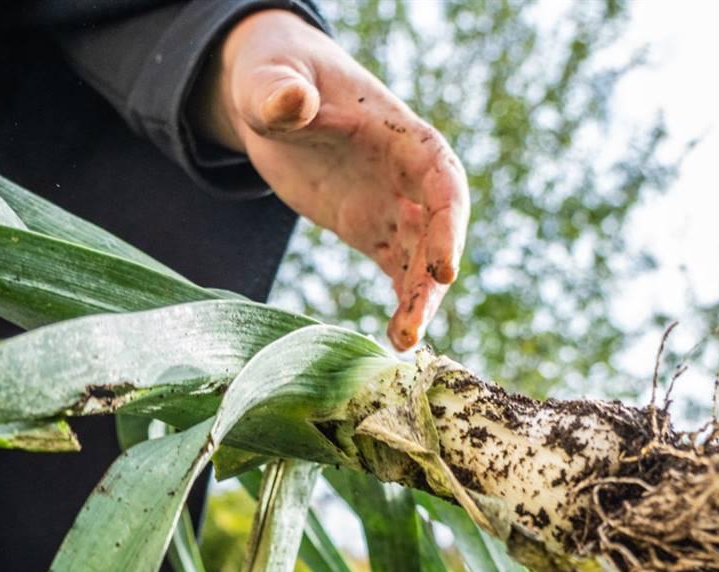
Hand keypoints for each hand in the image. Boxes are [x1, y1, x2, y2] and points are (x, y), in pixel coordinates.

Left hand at [200, 9, 468, 350]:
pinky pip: (398, 270)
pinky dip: (401, 302)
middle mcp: (408, 175)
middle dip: (432, 277)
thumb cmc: (275, 81)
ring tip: (403, 343)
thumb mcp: (270, 85)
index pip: (440, 179)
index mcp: (400, 136)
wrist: (272, 97)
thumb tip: (290, 102)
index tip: (444, 267)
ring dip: (419, 300)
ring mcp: (393, 205)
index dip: (449, 224)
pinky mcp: (372, 229)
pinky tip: (394, 339)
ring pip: (421, 258)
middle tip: (414, 327)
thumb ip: (280, 94)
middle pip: (438, 230)